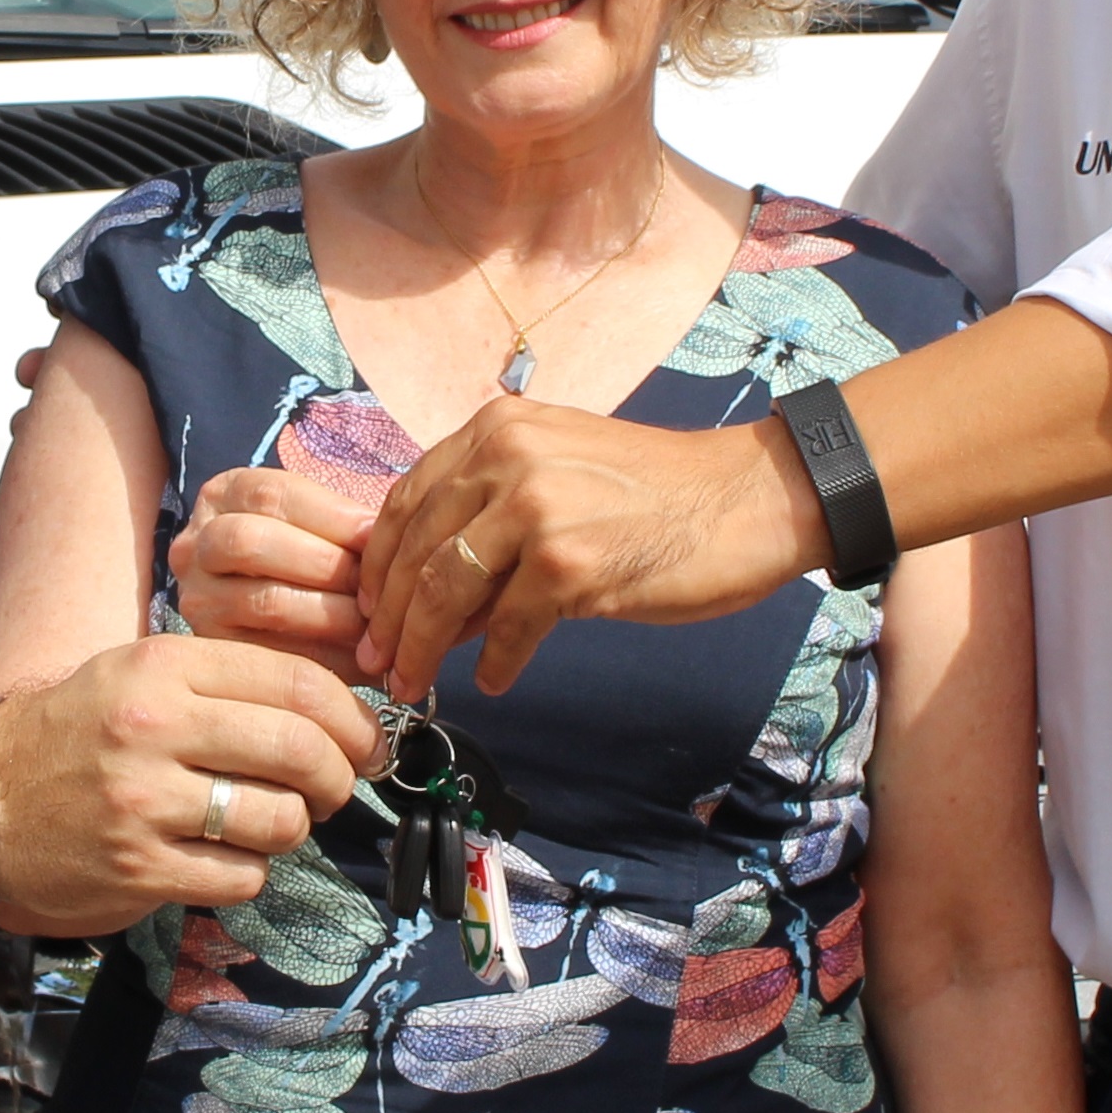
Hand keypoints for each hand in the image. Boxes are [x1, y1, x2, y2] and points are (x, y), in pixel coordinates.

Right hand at [0, 635, 379, 937]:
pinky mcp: (138, 867)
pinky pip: (241, 876)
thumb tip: (334, 714)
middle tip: (337, 788)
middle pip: (300, 750)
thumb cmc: (74, 733)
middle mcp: (154, 727)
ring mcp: (144, 802)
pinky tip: (221, 856)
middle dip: (340, 776)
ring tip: (267, 822)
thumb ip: (225, 683)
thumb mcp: (138, 674)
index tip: (367, 739)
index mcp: (162, 667)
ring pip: (280, 819)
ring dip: (292, 828)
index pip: (294, 681)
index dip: (351, 715)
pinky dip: (248, 872)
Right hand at [166, 466, 371, 663]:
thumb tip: (390, 536)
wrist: (260, 636)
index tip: (377, 534)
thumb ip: (343, 527)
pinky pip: (273, 654)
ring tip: (375, 623)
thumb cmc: (308, 566)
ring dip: (331, 613)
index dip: (331, 514)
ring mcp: (197, 600)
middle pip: (252, 541)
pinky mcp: (214, 651)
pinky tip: (360, 658)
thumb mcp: (314, 529)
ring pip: (265, 600)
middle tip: (375, 585)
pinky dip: (325, 656)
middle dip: (324, 563)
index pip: (272, 493)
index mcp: (221, 497)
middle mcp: (193, 545)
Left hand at [362, 395, 813, 696]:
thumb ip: (488, 519)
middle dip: (388, 617)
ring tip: (416, 682)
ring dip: (423, 648)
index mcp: (495, 430)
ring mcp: (538, 508)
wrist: (745, 499)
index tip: (367, 612)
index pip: (406, 502)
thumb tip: (426, 598)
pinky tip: (495, 680)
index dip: (378, 565)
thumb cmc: (652, 494)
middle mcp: (507, 457)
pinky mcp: (571, 563)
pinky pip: (508, 627)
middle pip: (417, 550)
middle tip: (378, 662)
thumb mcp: (556, 477)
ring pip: (446, 590)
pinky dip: (495, 662)